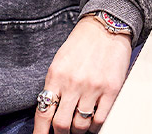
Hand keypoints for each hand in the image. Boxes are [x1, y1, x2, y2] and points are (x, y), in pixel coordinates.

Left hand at [33, 16, 131, 133]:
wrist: (105, 27)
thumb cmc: (81, 44)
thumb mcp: (60, 61)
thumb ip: (54, 85)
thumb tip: (49, 112)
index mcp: (56, 75)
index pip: (43, 113)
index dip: (40, 133)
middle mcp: (73, 83)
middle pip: (61, 125)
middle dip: (60, 133)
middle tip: (62, 132)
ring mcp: (93, 87)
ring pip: (80, 126)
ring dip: (78, 130)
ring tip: (78, 124)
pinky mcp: (111, 90)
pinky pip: (100, 120)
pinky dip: (94, 126)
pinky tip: (92, 121)